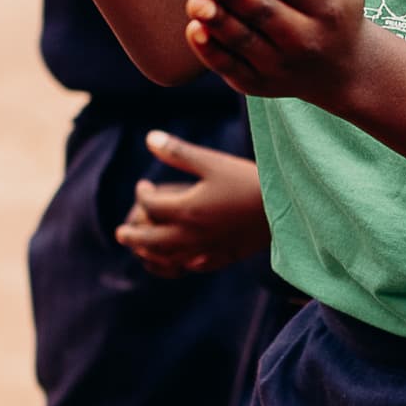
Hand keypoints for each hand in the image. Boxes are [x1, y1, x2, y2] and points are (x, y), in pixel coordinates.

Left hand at [118, 131, 273, 275]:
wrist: (285, 209)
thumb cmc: (248, 181)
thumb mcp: (212, 162)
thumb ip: (179, 152)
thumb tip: (150, 138)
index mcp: (186, 209)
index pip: (150, 205)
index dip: (142, 194)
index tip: (144, 186)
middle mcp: (190, 234)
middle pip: (150, 239)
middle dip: (132, 235)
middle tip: (120, 232)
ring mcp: (204, 250)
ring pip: (165, 258)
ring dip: (147, 254)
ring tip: (139, 251)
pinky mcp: (219, 258)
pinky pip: (187, 268)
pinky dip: (172, 266)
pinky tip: (172, 262)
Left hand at [188, 0, 368, 104]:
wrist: (342, 70)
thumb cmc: (336, 8)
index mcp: (328, 7)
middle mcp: (307, 40)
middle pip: (264, 13)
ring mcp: (282, 66)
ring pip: (244, 40)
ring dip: (217, 21)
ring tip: (197, 1)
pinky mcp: (259, 85)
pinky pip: (231, 67)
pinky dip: (210, 51)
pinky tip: (194, 29)